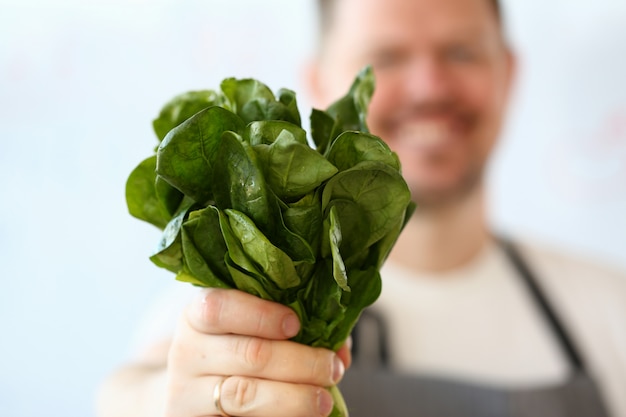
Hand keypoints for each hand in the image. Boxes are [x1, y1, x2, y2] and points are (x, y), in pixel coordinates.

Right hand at [164, 288, 349, 416]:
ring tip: (324, 399)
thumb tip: (340, 347)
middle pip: (248, 354)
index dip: (261, 315)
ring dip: (294, 397)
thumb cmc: (235, 348)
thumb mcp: (251, 328)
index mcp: (197, 314)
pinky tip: (301, 416)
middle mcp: (186, 351)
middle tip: (332, 368)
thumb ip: (293, 326)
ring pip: (244, 395)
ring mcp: (187, 392)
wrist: (193, 390)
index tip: (296, 325)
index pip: (219, 307)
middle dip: (300, 362)